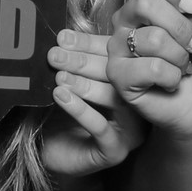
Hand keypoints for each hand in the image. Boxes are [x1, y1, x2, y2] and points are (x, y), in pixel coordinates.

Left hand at [41, 30, 147, 177]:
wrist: (54, 156)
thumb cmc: (60, 115)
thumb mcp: (66, 83)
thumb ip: (71, 62)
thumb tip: (60, 35)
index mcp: (130, 82)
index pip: (112, 58)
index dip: (86, 45)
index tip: (62, 37)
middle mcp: (137, 104)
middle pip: (115, 76)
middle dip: (82, 62)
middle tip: (56, 53)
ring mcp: (130, 129)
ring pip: (114, 100)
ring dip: (83, 85)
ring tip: (59, 76)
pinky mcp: (116, 151)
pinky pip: (102, 128)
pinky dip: (81, 110)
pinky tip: (61, 96)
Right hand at [106, 0, 191, 142]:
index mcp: (146, 2)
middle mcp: (125, 21)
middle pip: (146, 2)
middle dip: (182, 28)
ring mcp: (118, 48)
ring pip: (154, 38)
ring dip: (181, 58)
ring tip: (184, 69)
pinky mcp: (117, 76)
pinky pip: (151, 67)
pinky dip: (173, 77)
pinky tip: (172, 83)